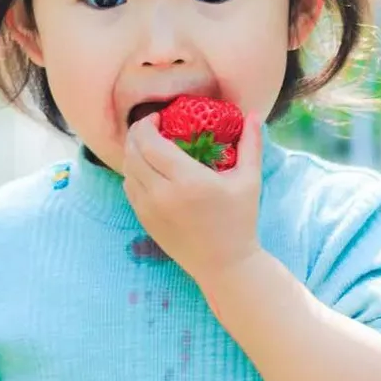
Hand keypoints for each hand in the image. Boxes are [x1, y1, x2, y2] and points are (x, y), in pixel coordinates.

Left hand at [122, 111, 263, 289]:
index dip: (147, 124)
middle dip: (136, 133)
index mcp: (187, 180)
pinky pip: (129, 189)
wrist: (225, 265)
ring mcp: (150, 210)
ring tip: (147, 145)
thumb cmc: (240, 221)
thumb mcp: (249, 180)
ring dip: (132, 152)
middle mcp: (162, 194)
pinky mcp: (145, 222)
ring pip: (127, 171)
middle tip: (150, 126)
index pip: (150, 143)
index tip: (159, 117)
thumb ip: (251, 144)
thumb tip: (253, 114)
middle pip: (133, 153)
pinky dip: (132, 173)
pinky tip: (146, 167)